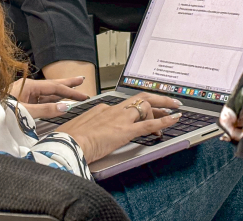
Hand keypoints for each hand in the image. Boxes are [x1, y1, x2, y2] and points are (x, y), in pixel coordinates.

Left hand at [10, 76, 88, 118]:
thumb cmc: (2, 114)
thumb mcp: (25, 112)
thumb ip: (46, 109)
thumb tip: (65, 107)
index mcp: (29, 86)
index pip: (55, 87)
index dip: (70, 91)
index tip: (84, 95)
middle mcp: (28, 89)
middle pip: (52, 86)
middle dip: (67, 83)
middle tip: (82, 80)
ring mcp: (25, 96)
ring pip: (47, 94)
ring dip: (61, 93)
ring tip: (73, 91)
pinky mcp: (23, 105)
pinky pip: (41, 101)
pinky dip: (52, 101)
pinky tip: (58, 102)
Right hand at [55, 94, 181, 162]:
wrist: (67, 143)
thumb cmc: (69, 139)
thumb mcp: (80, 129)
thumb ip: (89, 128)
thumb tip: (89, 133)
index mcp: (102, 108)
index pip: (126, 105)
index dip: (140, 109)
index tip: (146, 112)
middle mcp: (113, 110)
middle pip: (140, 99)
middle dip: (158, 100)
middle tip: (171, 102)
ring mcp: (120, 119)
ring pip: (146, 108)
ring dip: (161, 112)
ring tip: (173, 115)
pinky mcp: (125, 130)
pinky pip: (149, 124)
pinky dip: (164, 121)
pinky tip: (174, 119)